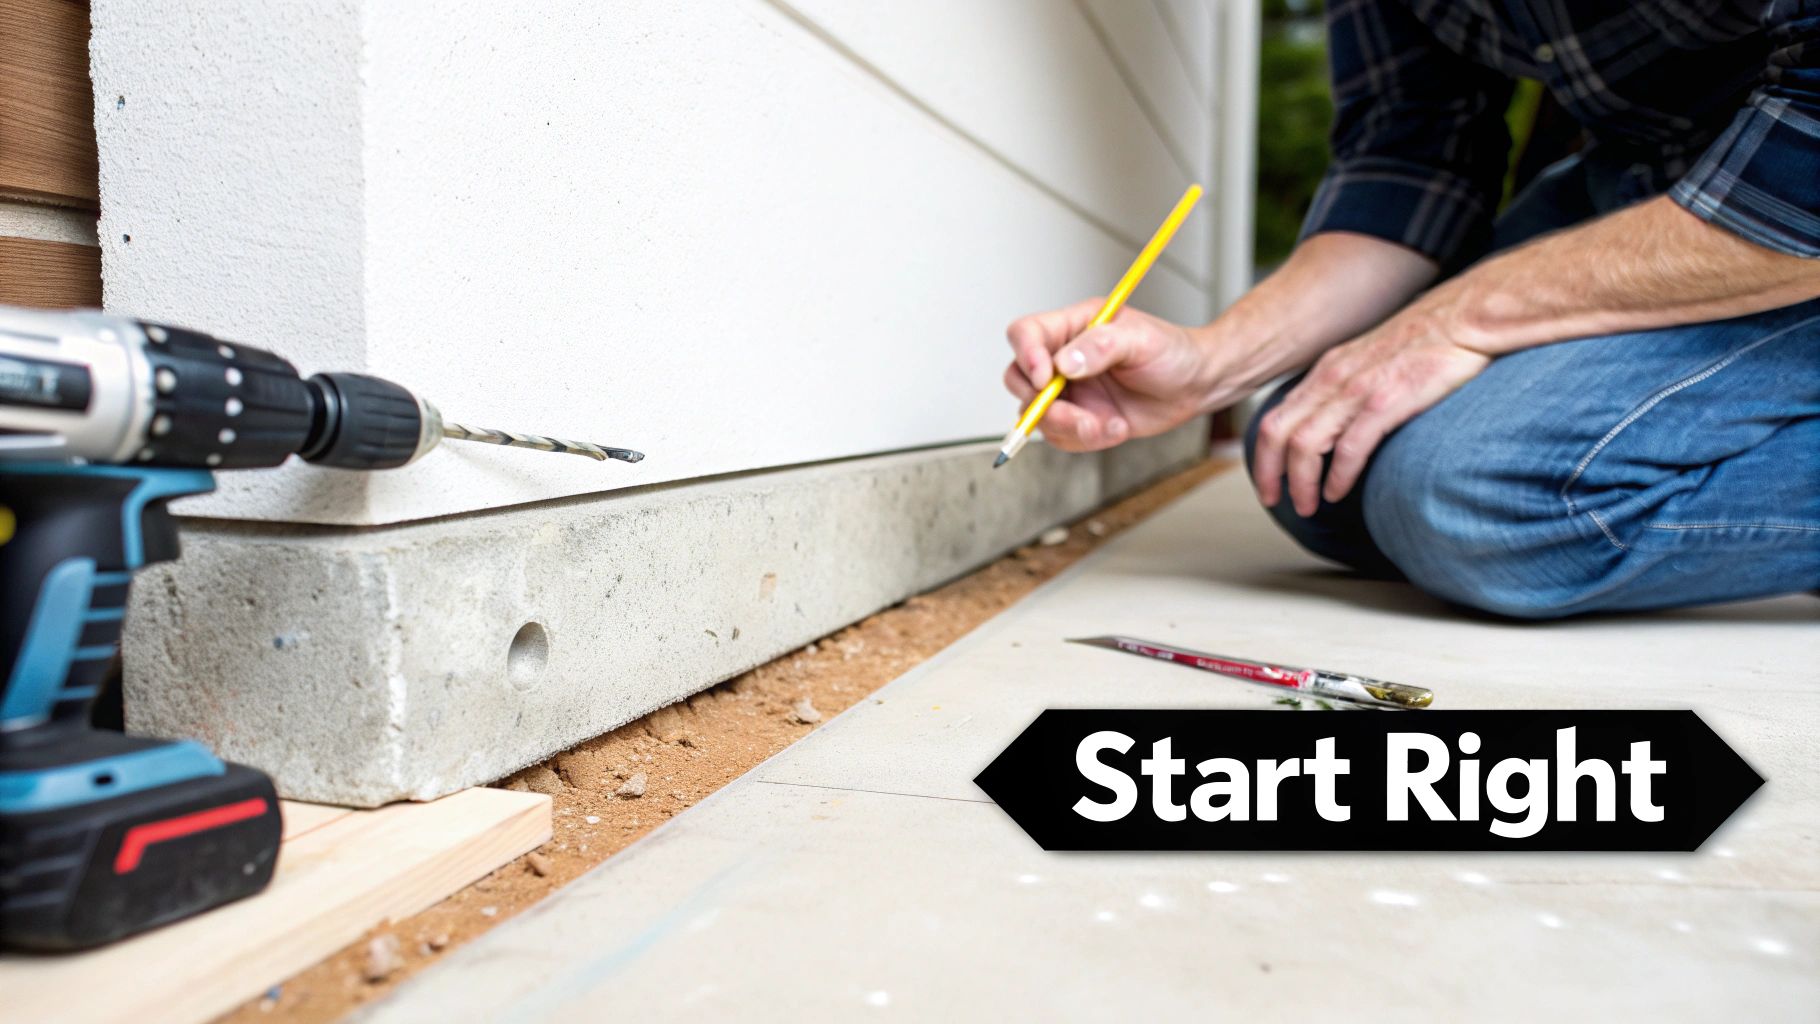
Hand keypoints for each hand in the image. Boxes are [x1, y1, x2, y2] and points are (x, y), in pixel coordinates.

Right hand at [1003, 299, 1215, 451]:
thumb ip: (1101, 345)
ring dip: (1069, 427)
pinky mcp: (1079, 418)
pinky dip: (1085, 440)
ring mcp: (1069, 391)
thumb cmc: (1171, 352)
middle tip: (1077, 415)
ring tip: (1109, 425)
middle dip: (1042, 404)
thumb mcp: (1141, 339)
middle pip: (1018, 379)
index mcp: (1072, 327)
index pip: (1026, 334)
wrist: (1195, 386)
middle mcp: (1063, 358)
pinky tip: (1116, 428)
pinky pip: (1060, 436)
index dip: (1025, 355)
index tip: (1045, 378)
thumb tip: (1064, 364)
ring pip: (1038, 415)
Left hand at [1251, 309, 1491, 515]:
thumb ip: (1350, 387)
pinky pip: (1349, 448)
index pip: (1276, 417)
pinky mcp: (1386, 401)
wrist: (1466, 317)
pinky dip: (1338, 476)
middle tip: (1273, 502)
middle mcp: (1332, 378)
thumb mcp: (1372, 359)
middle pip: (1277, 433)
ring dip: (1301, 483)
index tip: (1269, 482)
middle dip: (1269, 474)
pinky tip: (1337, 493)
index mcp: (1327, 370)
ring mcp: (1357, 389)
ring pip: (1305, 444)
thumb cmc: (1429, 341)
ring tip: (1308, 507)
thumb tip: (1337, 423)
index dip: (1264, 455)